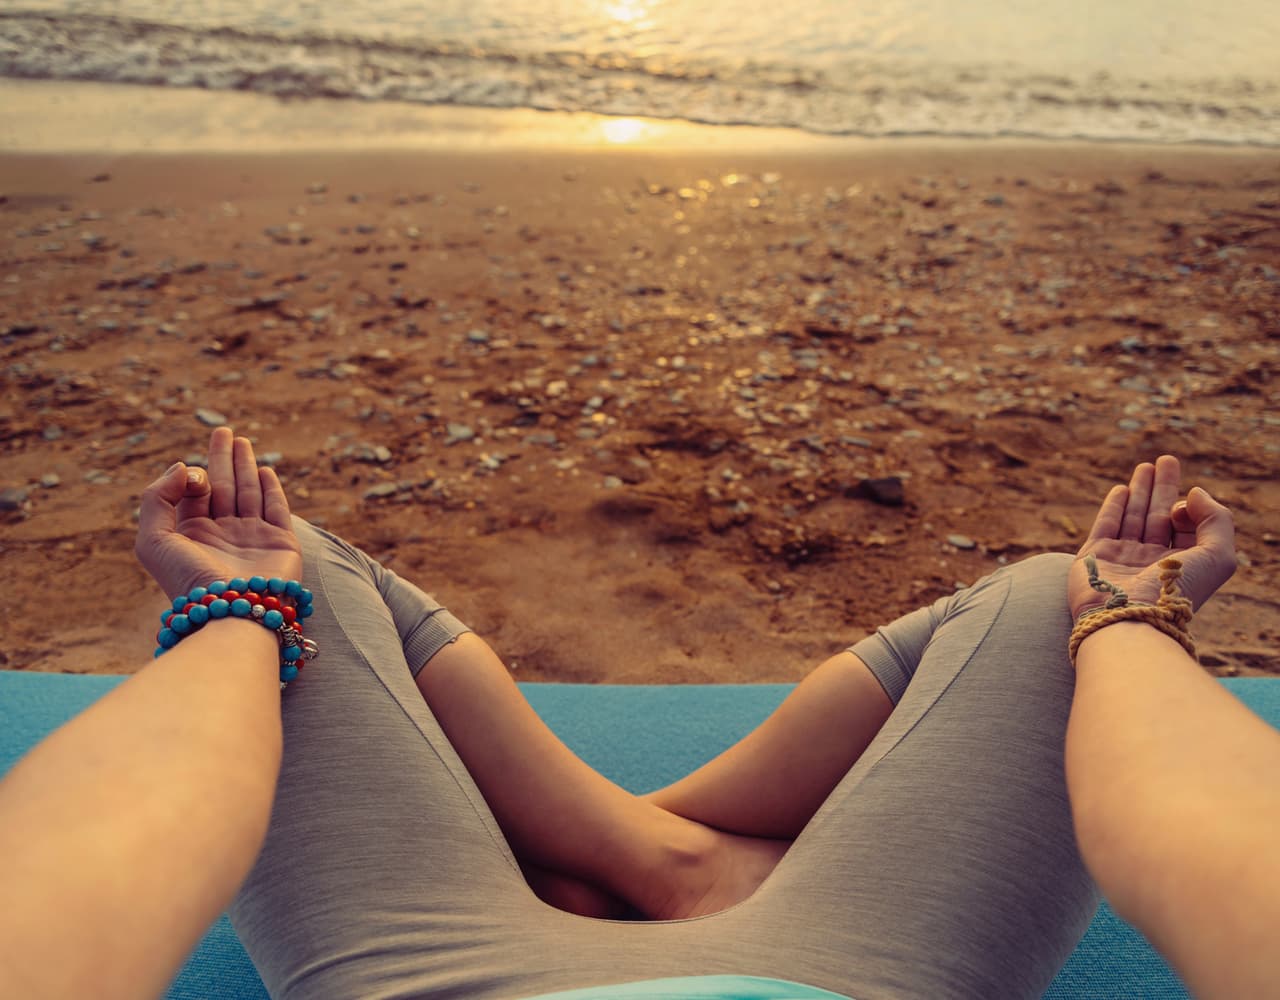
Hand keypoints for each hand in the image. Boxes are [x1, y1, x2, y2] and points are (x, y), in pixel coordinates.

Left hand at [135, 428, 302, 598]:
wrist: (231, 611)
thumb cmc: (190, 580)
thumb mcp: (153, 539)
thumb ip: (157, 497)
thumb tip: (183, 467)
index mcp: (194, 535)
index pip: (195, 494)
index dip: (193, 476)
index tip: (195, 475)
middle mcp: (224, 535)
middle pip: (224, 487)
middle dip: (222, 459)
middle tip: (223, 431)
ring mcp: (254, 538)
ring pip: (249, 493)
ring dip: (245, 465)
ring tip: (241, 440)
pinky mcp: (281, 542)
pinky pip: (276, 509)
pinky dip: (271, 488)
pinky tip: (264, 470)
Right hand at [1068, 455, 1234, 621]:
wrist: (1132, 616)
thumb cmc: (1176, 591)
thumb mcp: (1218, 555)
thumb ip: (1217, 519)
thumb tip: (1194, 493)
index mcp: (1180, 564)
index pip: (1185, 527)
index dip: (1189, 509)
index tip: (1185, 504)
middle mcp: (1151, 561)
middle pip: (1159, 516)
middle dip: (1163, 488)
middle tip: (1166, 459)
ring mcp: (1122, 558)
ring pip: (1133, 516)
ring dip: (1140, 490)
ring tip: (1146, 466)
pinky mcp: (1096, 556)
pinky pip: (1106, 525)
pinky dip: (1114, 506)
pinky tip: (1122, 489)